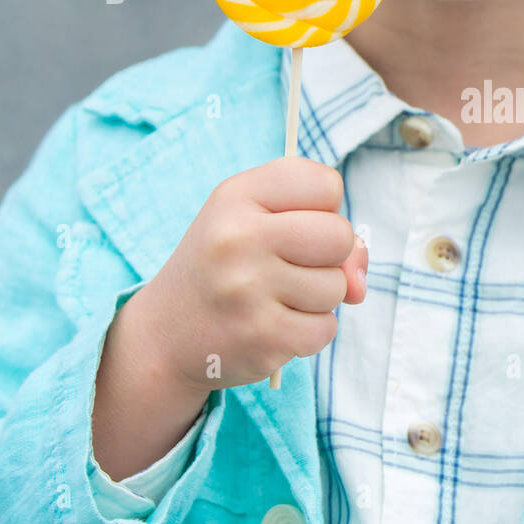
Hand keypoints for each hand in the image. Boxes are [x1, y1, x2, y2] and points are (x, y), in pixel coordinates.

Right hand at [122, 156, 367, 391]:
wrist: (164, 333)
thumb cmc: (225, 266)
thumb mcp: (256, 223)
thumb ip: (322, 229)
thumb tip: (359, 283)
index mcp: (236, 196)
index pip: (326, 184)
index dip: (323, 208)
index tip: (293, 223)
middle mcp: (239, 238)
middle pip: (339, 236)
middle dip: (329, 255)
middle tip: (289, 265)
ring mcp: (248, 290)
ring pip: (337, 287)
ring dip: (317, 297)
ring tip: (273, 297)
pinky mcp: (262, 338)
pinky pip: (325, 329)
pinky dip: (308, 331)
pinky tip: (273, 325)